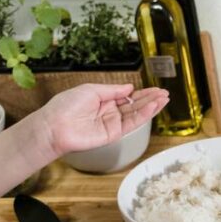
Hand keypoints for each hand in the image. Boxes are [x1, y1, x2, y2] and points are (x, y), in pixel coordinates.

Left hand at [34, 84, 168, 157]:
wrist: (55, 126)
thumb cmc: (66, 106)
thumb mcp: (91, 90)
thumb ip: (113, 90)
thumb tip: (129, 88)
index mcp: (104, 100)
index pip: (128, 96)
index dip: (142, 92)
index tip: (156, 89)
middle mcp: (110, 112)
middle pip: (135, 105)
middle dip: (151, 99)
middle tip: (165, 94)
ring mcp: (113, 123)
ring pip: (136, 114)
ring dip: (151, 106)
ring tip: (164, 99)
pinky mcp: (114, 134)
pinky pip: (131, 123)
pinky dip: (143, 115)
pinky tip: (153, 107)